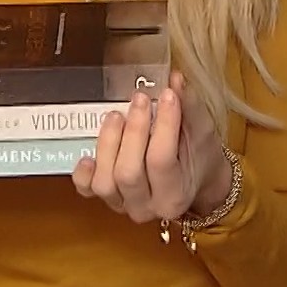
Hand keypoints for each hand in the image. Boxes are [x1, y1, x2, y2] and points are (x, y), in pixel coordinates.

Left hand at [72, 71, 231, 222]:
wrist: (194, 181)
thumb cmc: (199, 157)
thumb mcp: (203, 133)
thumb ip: (190, 107)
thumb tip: (175, 79)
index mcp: (175, 195)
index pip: (162, 160)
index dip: (163, 125)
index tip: (166, 94)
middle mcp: (147, 207)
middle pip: (129, 173)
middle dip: (132, 132)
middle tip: (139, 99)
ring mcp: (123, 205)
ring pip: (105, 183)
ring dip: (107, 145)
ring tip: (115, 116)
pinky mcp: (106, 197)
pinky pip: (86, 189)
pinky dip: (83, 172)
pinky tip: (87, 152)